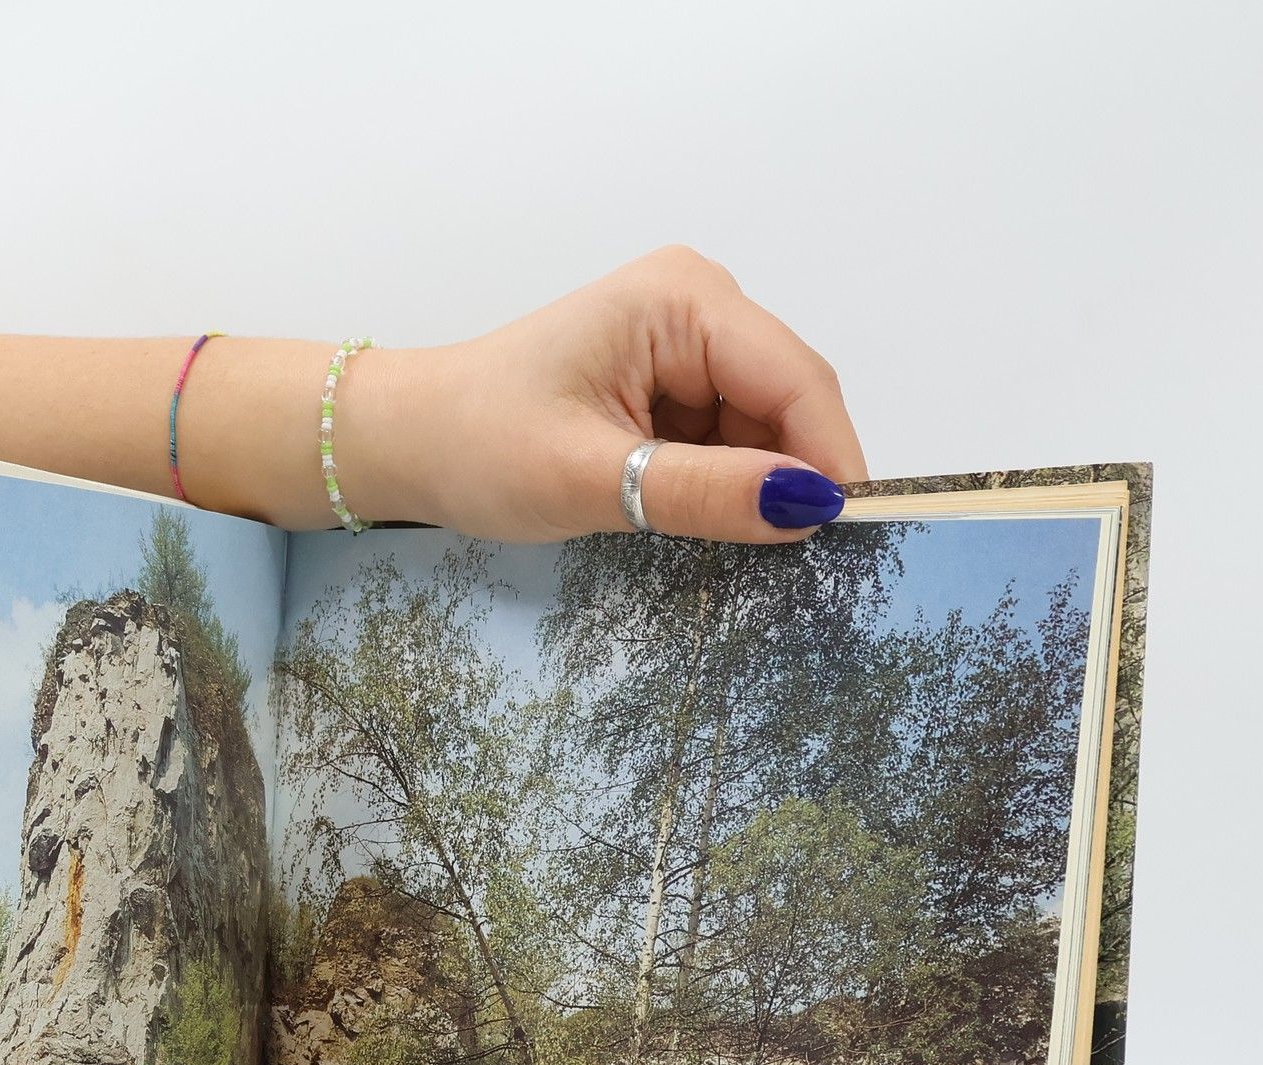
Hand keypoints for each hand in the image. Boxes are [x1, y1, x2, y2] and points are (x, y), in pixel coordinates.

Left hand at [345, 245, 867, 544]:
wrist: (410, 443)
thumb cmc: (479, 445)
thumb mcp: (593, 478)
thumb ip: (703, 491)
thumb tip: (808, 506)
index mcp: (683, 299)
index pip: (796, 380)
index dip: (832, 458)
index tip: (852, 537)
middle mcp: (698, 306)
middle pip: (789, 404)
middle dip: (793, 478)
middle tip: (795, 565)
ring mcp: (687, 347)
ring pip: (764, 431)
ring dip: (755, 489)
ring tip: (723, 546)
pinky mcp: (671, 388)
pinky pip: (729, 443)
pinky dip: (725, 488)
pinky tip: (700, 524)